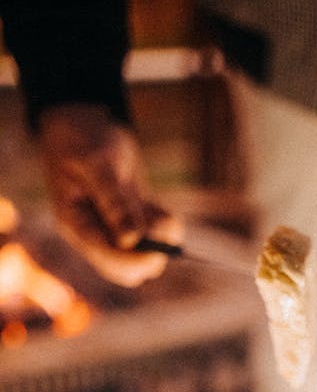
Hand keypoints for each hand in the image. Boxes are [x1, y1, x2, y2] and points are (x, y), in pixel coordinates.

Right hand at [37, 103, 182, 286]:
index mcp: (77, 225)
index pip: (109, 262)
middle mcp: (95, 234)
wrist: (84, 121)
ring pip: (146, 255)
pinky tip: (161, 208)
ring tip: (159, 209)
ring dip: (161, 238)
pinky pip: (154, 237)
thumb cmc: (82, 138)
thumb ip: (114, 202)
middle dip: (151, 252)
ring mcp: (114, 229)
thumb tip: (131, 240)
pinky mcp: (132, 219)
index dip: (137, 259)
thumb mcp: (97, 163)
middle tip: (162, 221)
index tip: (159, 240)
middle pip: (129, 270)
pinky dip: (164, 226)